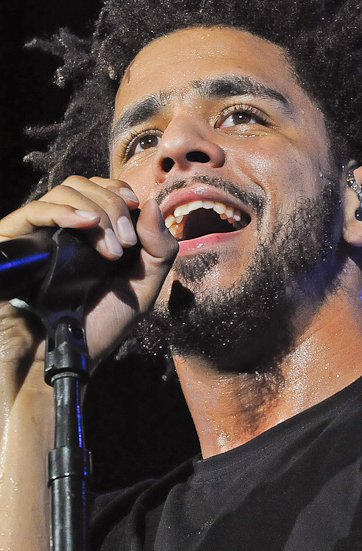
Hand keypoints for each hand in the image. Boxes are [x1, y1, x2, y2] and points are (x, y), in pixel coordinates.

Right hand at [0, 175, 178, 366]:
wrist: (56, 364)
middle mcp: (61, 229)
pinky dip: (64, 210)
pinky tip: (86, 224)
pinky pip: (33, 211)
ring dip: (95, 211)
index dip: (118, 190)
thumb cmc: (95, 331)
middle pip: (83, 186)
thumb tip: (153, 205)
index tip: (134, 207)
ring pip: (62, 193)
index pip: (100, 189)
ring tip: (110, 251)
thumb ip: (158, 251)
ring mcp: (36, 234)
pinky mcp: (11, 242)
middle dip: (112, 206)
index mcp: (90, 235)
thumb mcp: (140, 292)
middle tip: (124, 245)